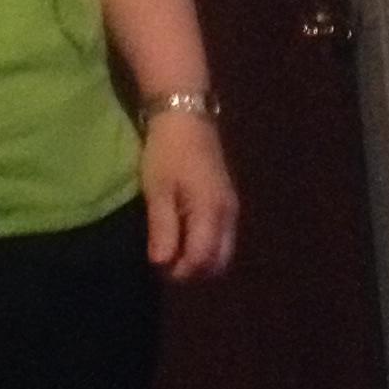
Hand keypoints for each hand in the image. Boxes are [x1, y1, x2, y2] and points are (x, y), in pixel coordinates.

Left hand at [140, 112, 238, 280]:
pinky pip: (223, 240)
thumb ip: (162, 228)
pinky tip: (185, 240)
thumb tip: (162, 264)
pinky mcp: (228, 203)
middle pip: (218, 263)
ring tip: (173, 253)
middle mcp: (229, 215)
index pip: (201, 260)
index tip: (156, 266)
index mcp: (211, 212)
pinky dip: (207, 249)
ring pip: (224, 253)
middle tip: (164, 263)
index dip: (179, 271)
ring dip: (201, 261)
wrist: (186, 116)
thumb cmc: (167, 151)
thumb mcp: (158, 190)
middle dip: (192, 271)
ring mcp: (232, 209)